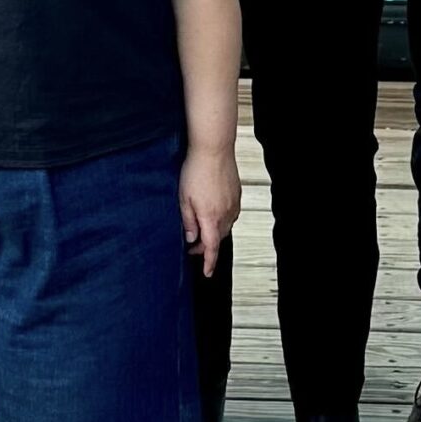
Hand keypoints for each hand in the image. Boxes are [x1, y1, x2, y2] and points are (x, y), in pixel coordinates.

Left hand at [179, 141, 239, 275]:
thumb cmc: (196, 170)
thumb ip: (188, 221)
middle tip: (193, 248)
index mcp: (211, 217)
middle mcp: (226, 214)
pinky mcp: (237, 194)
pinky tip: (212, 213)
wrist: (213, 149)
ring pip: (225, 227)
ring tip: (201, 230)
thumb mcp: (183, 199)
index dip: (209, 262)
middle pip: (218, 238)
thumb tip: (192, 239)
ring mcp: (233, 204)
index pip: (211, 248)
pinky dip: (221, 220)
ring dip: (214, 232)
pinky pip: (230, 214)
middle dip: (207, 247)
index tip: (207, 273)